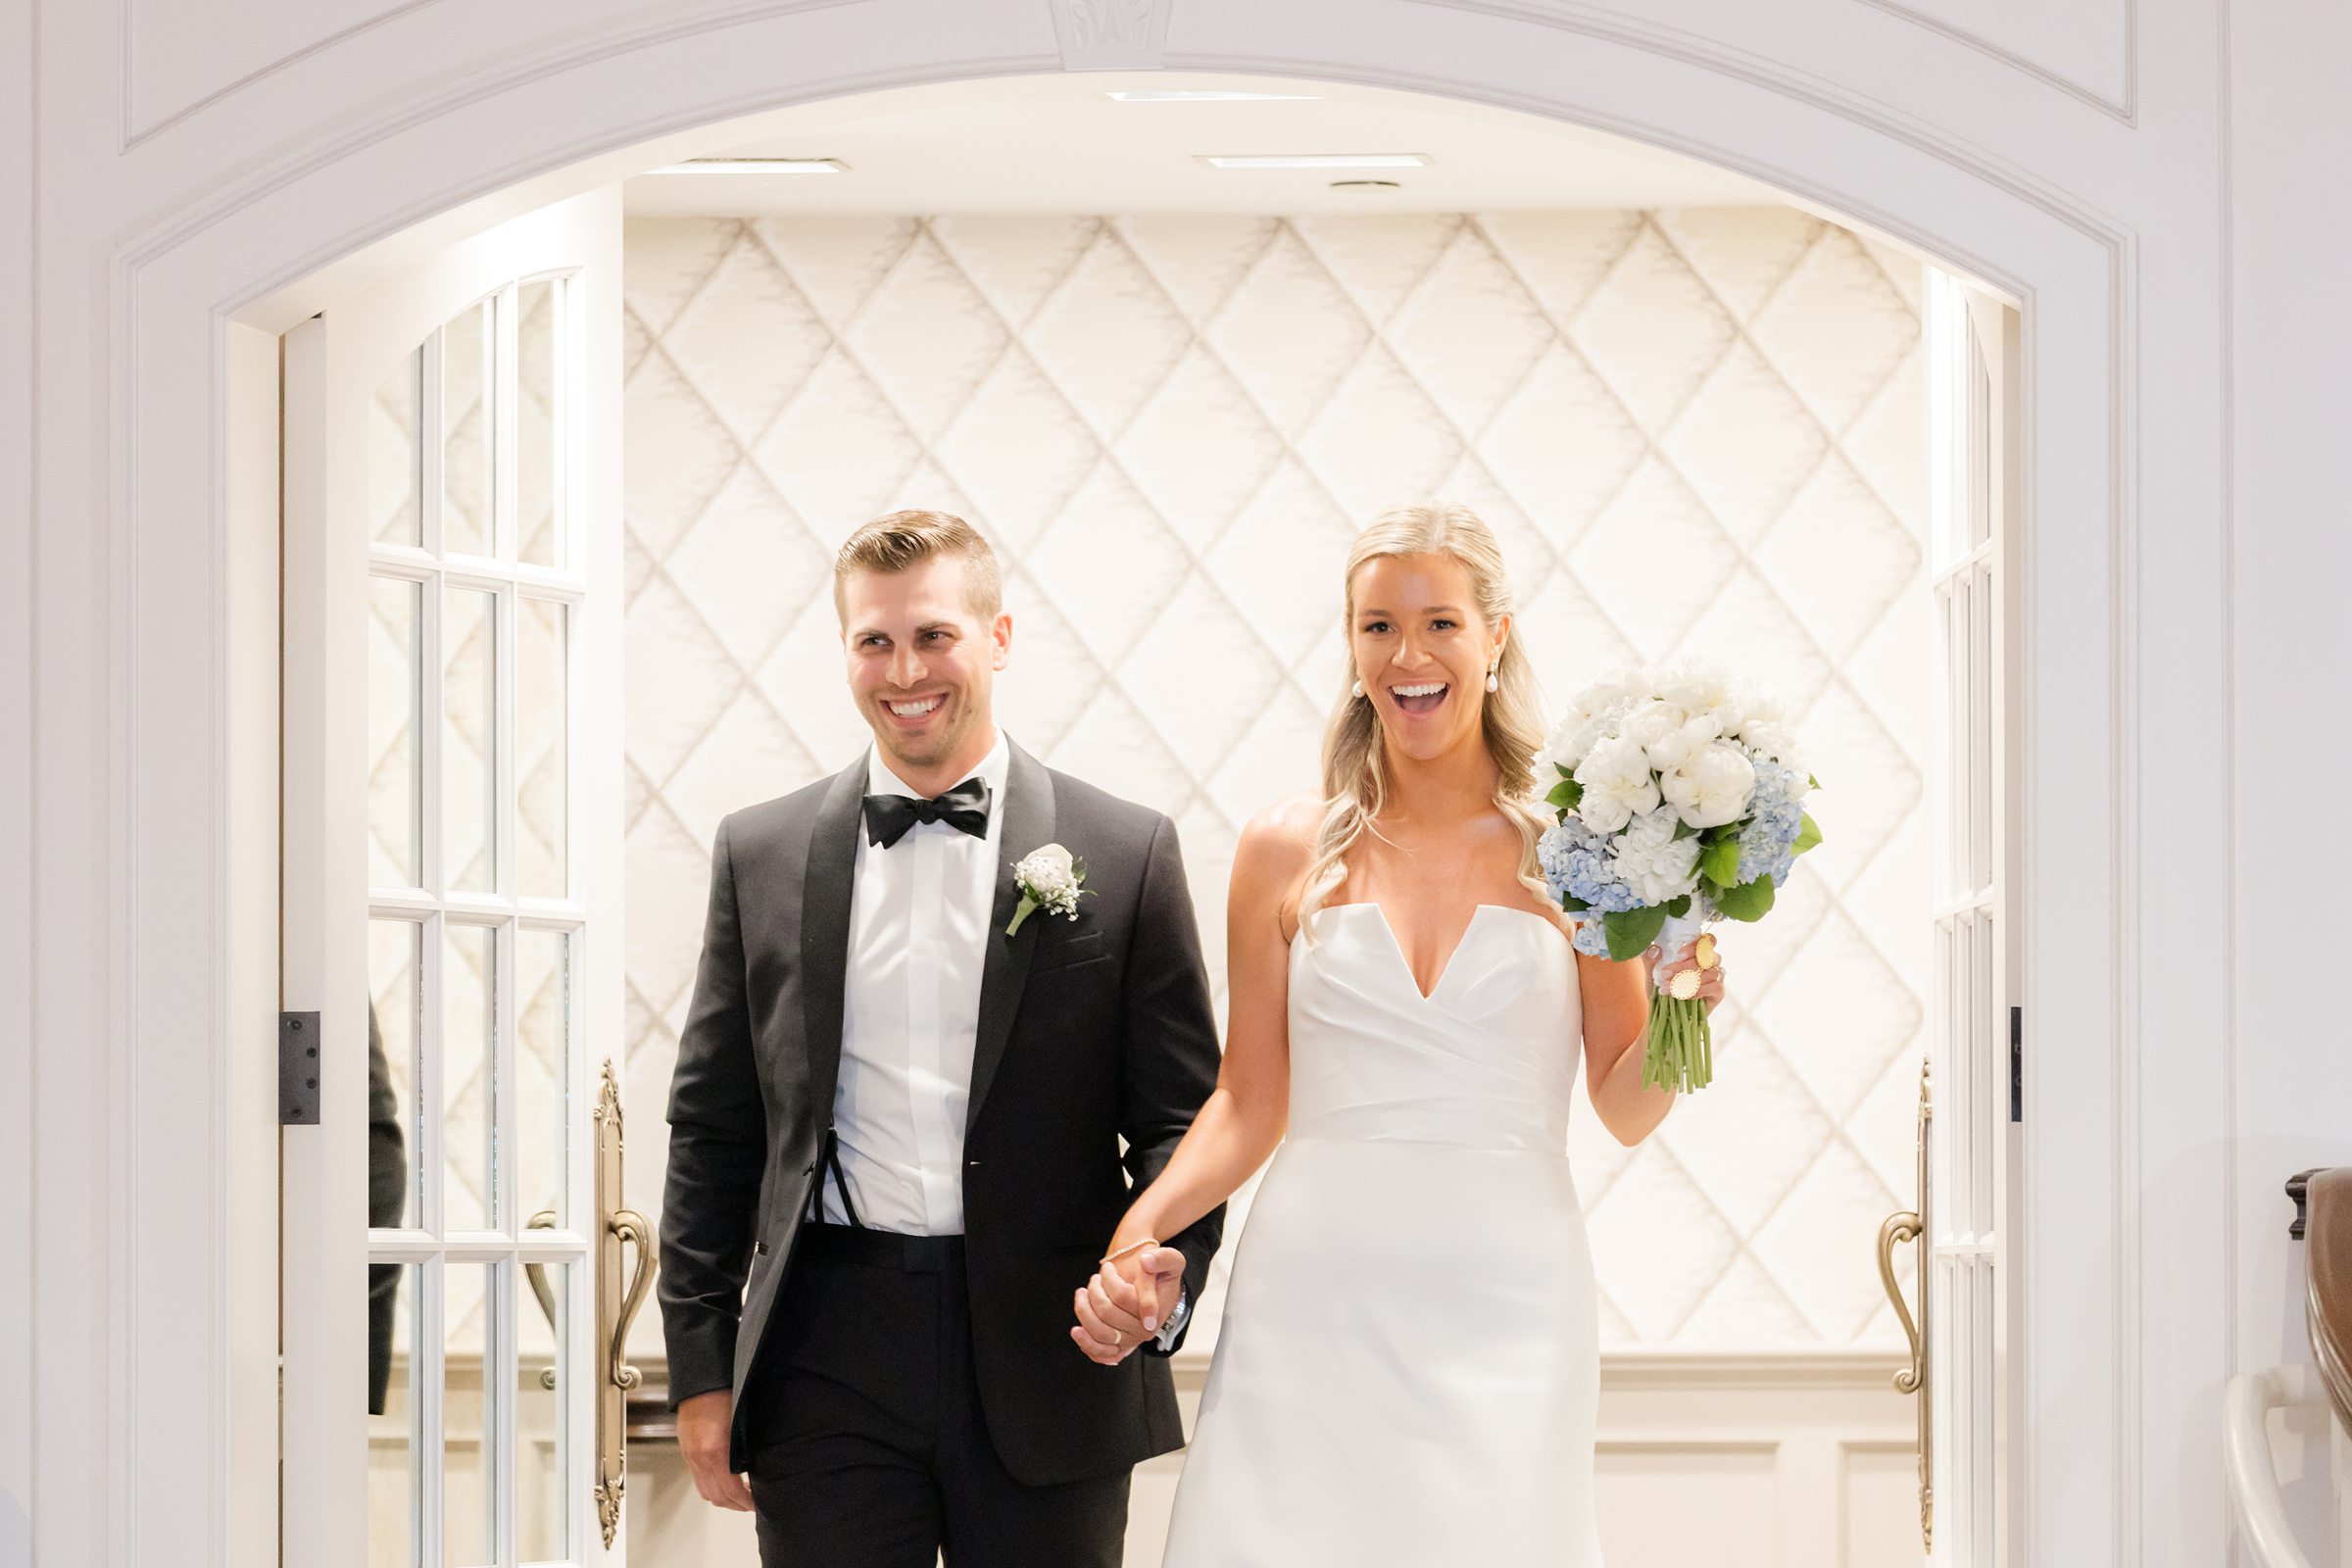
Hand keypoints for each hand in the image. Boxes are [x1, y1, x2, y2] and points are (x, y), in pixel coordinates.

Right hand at [676, 1389, 753, 1511]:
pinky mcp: (687, 1452)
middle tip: (751, 1503)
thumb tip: (754, 1468)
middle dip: (735, 1505)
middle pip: (717, 1497)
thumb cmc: (724, 1395)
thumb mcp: (741, 1423)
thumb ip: (745, 1449)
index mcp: (716, 1451)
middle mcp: (700, 1458)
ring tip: (739, 1495)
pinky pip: (698, 1479)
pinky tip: (724, 1480)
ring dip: (723, 1498)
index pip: (731, 1490)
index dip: (745, 1501)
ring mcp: (691, 1456)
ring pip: (705, 1491)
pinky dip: (712, 1486)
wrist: (700, 1382)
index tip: (757, 1503)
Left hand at [1069, 1245, 1185, 1366]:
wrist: (1154, 1286)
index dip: (1110, 1280)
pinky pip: (1099, 1352)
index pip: (1123, 1295)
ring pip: (1099, 1331)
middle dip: (1095, 1290)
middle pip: (1106, 1312)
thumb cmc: (1158, 1272)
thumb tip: (1146, 1262)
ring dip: (1084, 1310)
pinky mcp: (1118, 1345)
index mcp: (1155, 1310)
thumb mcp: (1170, 1259)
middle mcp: (1143, 1330)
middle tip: (1096, 1278)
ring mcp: (1130, 1340)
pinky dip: (1086, 1343)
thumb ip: (1162, 1259)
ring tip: (1084, 1293)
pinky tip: (1077, 1330)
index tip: (1108, 1267)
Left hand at [1647, 940, 1727, 1015]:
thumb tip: (1654, 949)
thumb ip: (1650, 959)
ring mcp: (1716, 976)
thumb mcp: (1651, 973)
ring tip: (1667, 989)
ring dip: (1686, 981)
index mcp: (1696, 951)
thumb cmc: (1661, 988)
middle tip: (1664, 974)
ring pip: (1708, 973)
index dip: (1694, 946)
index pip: (1705, 940)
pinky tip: (1682, 995)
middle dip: (1683, 966)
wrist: (1664, 1013)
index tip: (1678, 956)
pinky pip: (1713, 986)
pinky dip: (1696, 991)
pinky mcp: (1719, 991)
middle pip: (1706, 956)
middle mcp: (1710, 961)